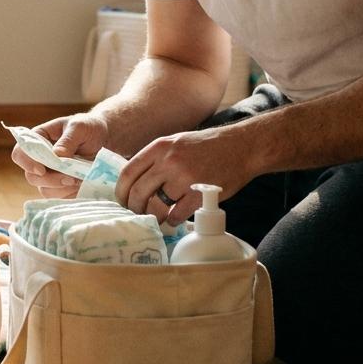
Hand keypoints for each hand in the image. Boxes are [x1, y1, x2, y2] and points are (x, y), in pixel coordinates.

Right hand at [11, 113, 108, 197]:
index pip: (20, 153)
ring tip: (80, 179)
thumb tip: (56, 155)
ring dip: (62, 188)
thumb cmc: (89, 128)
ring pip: (45, 189)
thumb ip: (67, 140)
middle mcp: (40, 159)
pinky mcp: (63, 187)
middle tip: (70, 177)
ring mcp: (51, 174)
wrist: (108, 139)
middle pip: (31, 176)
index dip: (26, 162)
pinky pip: (60, 197)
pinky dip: (71, 194)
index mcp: (38, 140)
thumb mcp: (80, 127)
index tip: (42, 169)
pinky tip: (82, 184)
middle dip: (50, 180)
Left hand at [115, 126, 255, 223]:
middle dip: (135, 207)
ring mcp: (184, 178)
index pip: (128, 173)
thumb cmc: (207, 146)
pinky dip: (172, 221)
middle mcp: (168, 161)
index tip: (122, 200)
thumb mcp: (175, 142)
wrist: (241, 147)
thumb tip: (133, 182)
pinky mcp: (200, 194)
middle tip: (138, 213)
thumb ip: (155, 159)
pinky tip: (174, 219)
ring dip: (154, 217)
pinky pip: (176, 215)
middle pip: (139, 192)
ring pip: (156, 206)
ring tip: (157, 218)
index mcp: (159, 147)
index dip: (121, 191)